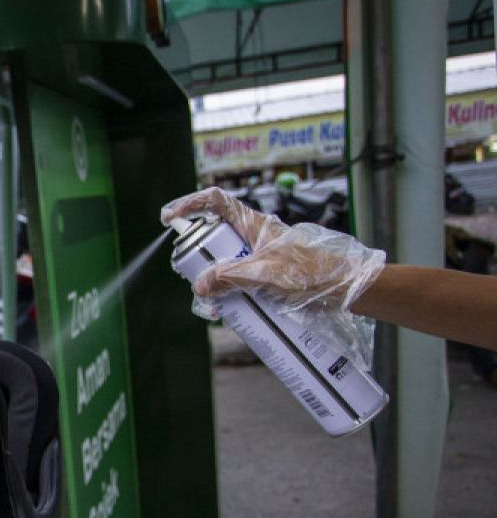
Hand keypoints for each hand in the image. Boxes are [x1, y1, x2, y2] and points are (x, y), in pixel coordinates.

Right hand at [161, 187, 384, 312]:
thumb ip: (230, 277)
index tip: (169, 219)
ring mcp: (259, 259)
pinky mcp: (266, 279)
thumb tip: (199, 285)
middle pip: (214, 241)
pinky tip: (232, 315)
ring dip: (215, 287)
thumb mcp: (266, 274)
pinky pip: (238, 286)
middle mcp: (253, 238)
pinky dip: (231, 299)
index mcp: (253, 224)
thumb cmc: (314, 272)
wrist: (349, 290)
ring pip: (224, 268)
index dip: (190, 205)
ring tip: (217, 308)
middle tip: (194, 279)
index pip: (215, 202)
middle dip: (199, 262)